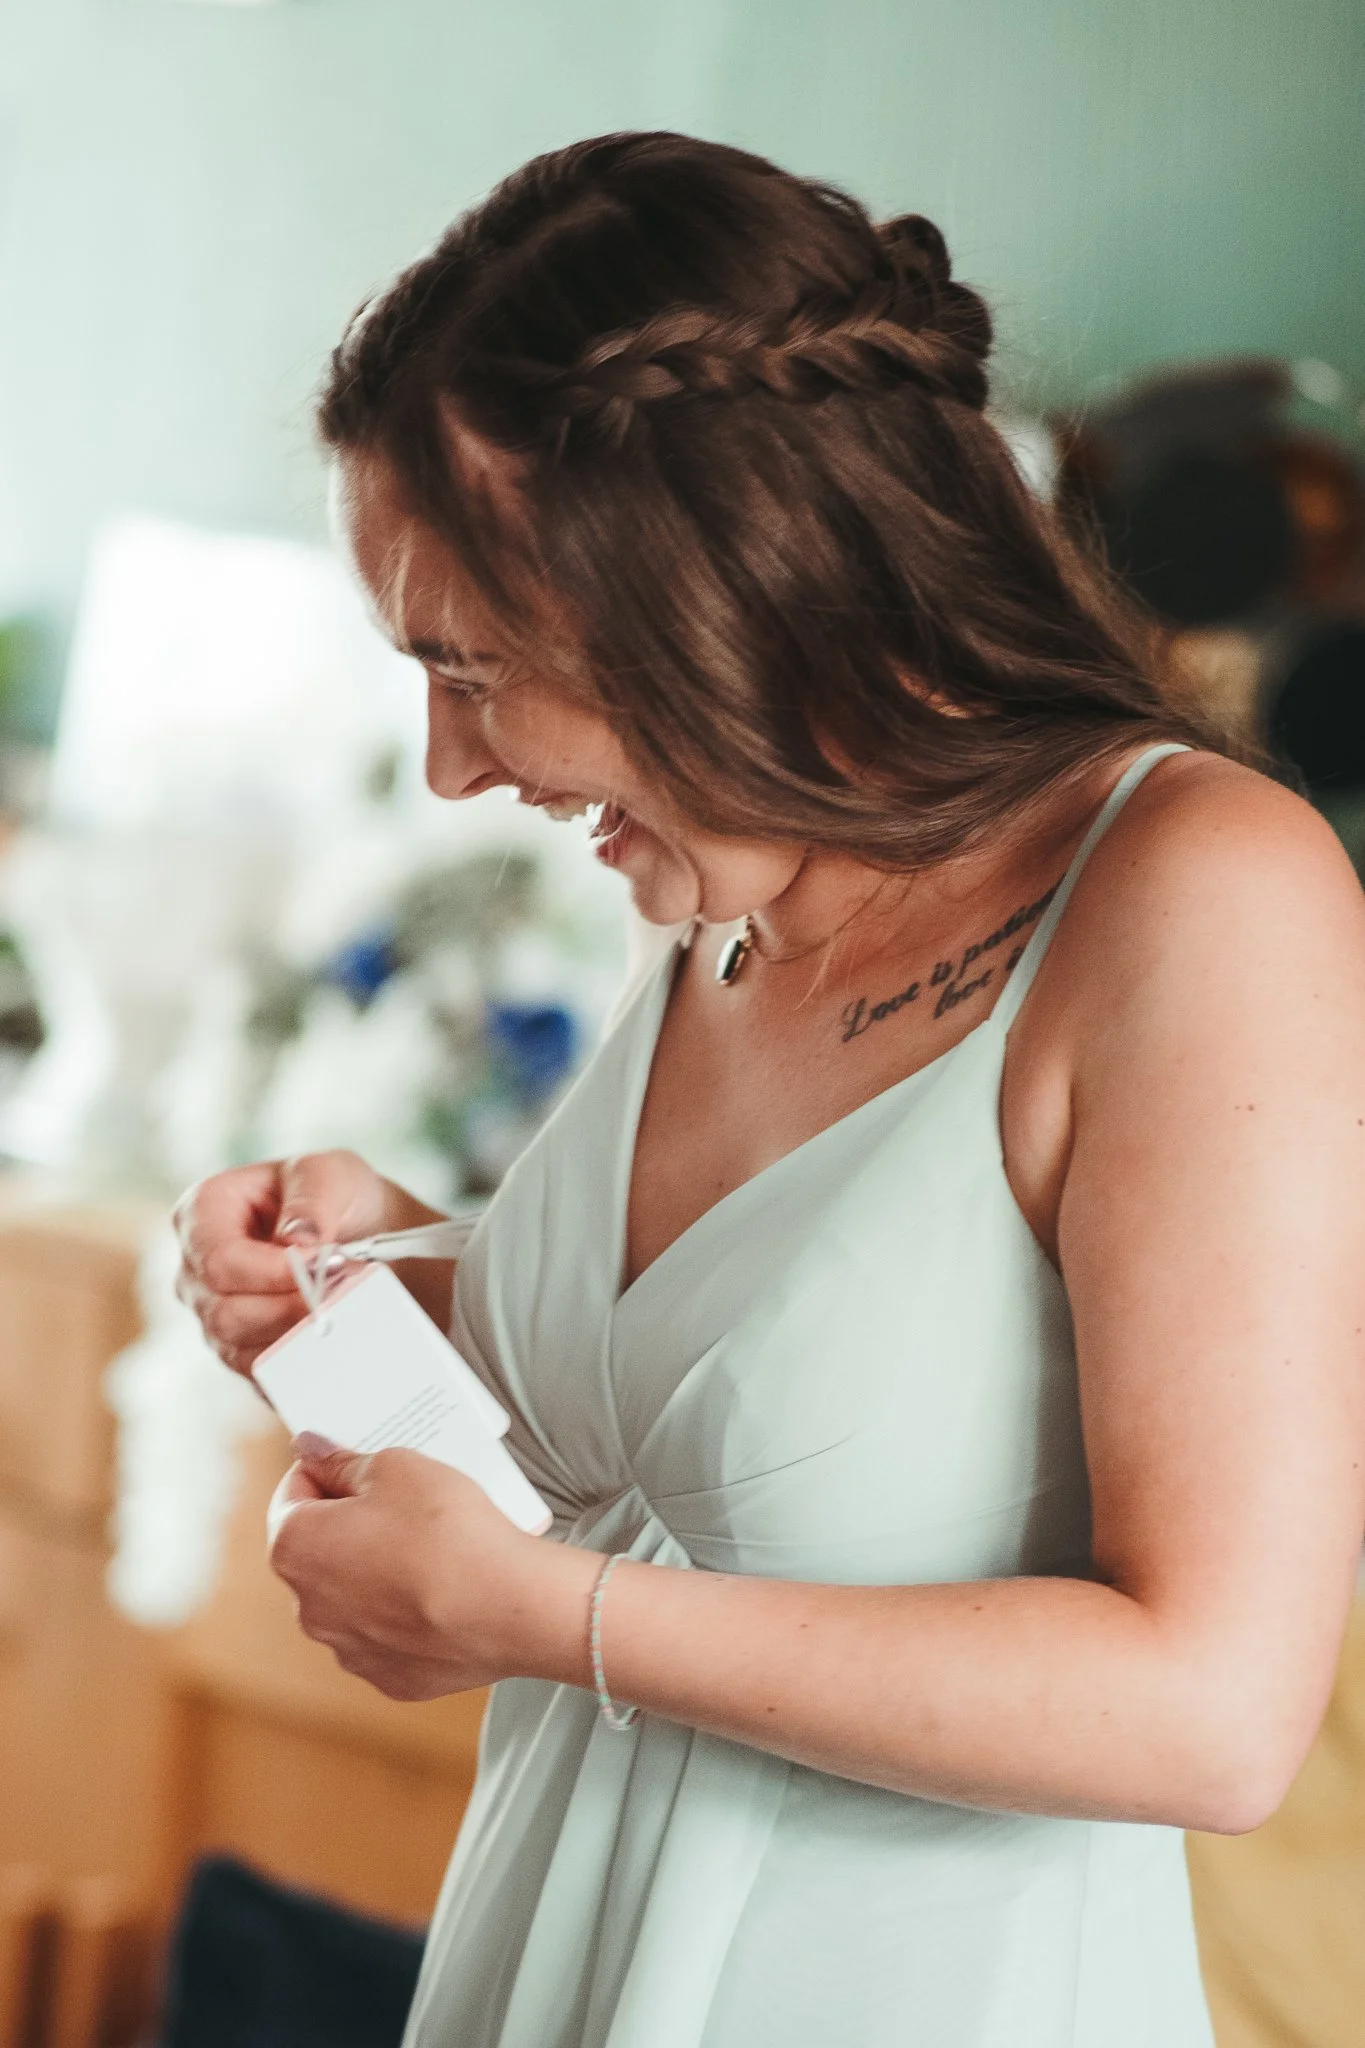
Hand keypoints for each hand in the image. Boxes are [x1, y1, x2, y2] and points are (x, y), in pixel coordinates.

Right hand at [174, 1150, 432, 1376]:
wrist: (368, 1235)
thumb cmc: (338, 1196)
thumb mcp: (331, 1175)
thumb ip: (313, 1200)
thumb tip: (299, 1242)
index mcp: (203, 1213)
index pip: (217, 1260)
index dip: (267, 1272)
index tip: (318, 1265)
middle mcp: (197, 1271)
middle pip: (223, 1313)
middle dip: (287, 1309)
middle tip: (339, 1294)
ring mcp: (215, 1316)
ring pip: (239, 1350)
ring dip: (297, 1335)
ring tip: (341, 1310)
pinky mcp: (241, 1352)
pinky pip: (261, 1374)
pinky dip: (298, 1362)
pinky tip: (331, 1339)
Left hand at [267, 1439, 594, 1699]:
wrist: (509, 1607)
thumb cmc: (448, 1530)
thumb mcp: (397, 1466)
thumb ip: (344, 1461)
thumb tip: (312, 1451)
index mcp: (296, 1547)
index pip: (290, 1495)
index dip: (323, 1470)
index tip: (354, 1462)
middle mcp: (308, 1607)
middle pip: (319, 1550)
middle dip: (350, 1524)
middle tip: (400, 1502)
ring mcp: (348, 1649)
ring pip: (351, 1597)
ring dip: (375, 1571)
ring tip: (428, 1548)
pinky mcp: (388, 1678)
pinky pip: (387, 1635)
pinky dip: (405, 1614)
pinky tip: (441, 1591)